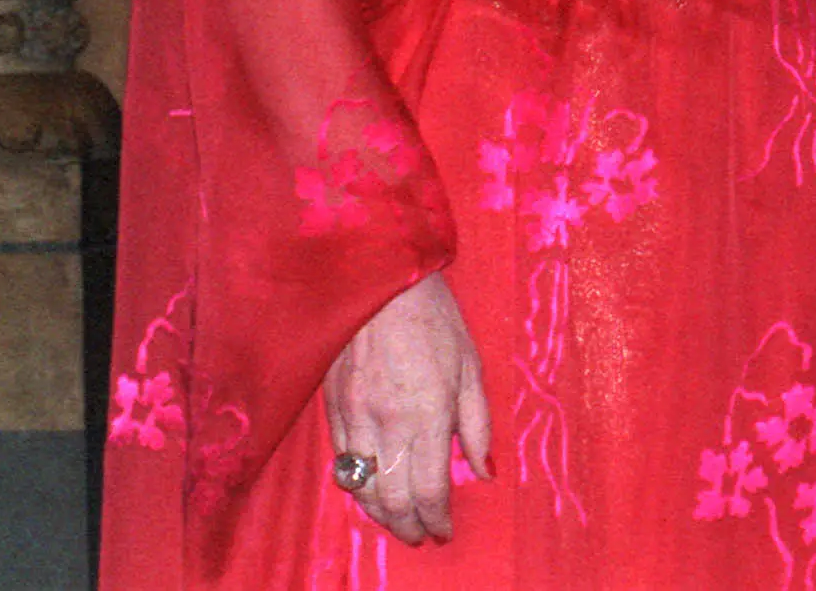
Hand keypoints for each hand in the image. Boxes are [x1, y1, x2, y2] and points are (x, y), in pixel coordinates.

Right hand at [323, 271, 489, 544]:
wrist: (381, 281)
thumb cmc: (435, 317)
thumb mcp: (471, 365)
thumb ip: (478, 424)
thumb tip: (483, 471)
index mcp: (428, 413)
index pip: (429, 490)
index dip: (438, 519)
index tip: (445, 530)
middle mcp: (387, 423)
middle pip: (393, 501)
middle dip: (409, 526)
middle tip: (423, 534)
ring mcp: (355, 418)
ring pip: (362, 489)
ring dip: (381, 515)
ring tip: (399, 522)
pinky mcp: (332, 409)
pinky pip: (342, 464)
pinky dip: (357, 487)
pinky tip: (372, 491)